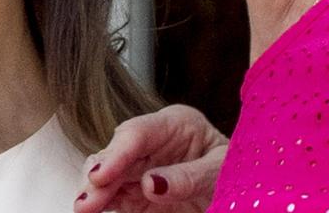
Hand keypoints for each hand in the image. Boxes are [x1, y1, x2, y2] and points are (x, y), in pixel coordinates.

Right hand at [72, 104, 227, 212]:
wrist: (244, 194)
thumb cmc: (239, 172)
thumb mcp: (221, 170)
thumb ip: (189, 176)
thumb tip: (151, 184)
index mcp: (177, 124)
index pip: (138, 133)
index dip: (116, 153)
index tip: (102, 174)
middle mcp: (153, 143)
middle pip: (116, 153)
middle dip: (99, 176)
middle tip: (87, 201)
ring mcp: (142, 168)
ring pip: (108, 175)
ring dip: (94, 192)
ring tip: (84, 209)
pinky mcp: (137, 193)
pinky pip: (113, 196)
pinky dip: (101, 203)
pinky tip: (91, 209)